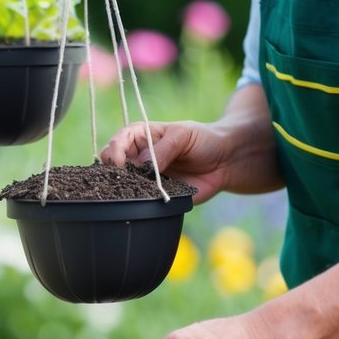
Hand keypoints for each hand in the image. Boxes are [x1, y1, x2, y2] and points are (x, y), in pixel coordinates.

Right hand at [99, 120, 229, 204]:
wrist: (225, 161)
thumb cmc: (203, 140)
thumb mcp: (183, 135)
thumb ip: (164, 148)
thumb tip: (143, 164)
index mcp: (142, 136)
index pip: (119, 140)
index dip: (115, 150)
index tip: (119, 162)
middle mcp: (139, 157)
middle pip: (114, 163)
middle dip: (113, 170)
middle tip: (122, 177)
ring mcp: (146, 178)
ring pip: (124, 184)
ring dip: (123, 188)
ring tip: (130, 191)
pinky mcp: (156, 195)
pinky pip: (141, 201)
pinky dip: (138, 203)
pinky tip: (140, 202)